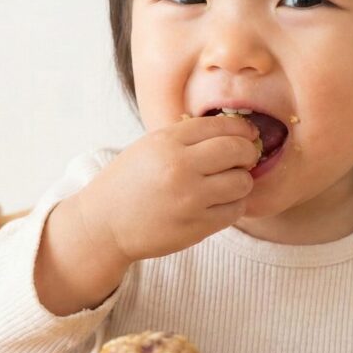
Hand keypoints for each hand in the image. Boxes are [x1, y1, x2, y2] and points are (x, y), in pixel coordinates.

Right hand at [73, 114, 261, 264]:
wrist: (104, 223)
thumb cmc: (130, 182)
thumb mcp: (150, 147)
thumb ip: (188, 138)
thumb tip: (235, 133)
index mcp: (166, 141)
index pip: (221, 126)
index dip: (242, 129)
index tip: (248, 134)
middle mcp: (179, 167)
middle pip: (237, 150)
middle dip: (248, 153)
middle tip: (246, 158)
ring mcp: (189, 198)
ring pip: (242, 182)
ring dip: (242, 181)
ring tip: (229, 184)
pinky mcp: (195, 226)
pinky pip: (235, 210)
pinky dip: (234, 205)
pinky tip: (221, 203)